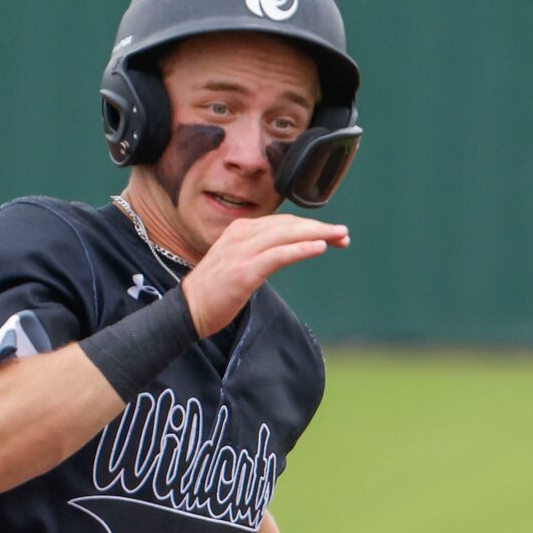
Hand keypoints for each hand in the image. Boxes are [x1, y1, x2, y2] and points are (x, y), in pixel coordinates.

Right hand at [182, 215, 348, 335]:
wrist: (189, 310)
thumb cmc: (214, 292)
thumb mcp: (237, 263)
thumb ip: (257, 253)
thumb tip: (281, 252)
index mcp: (241, 231)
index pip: (282, 223)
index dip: (310, 226)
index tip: (332, 235)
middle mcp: (242, 235)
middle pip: (288, 225)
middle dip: (319, 228)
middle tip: (344, 234)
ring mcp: (242, 252)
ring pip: (286, 235)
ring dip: (317, 234)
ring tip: (340, 238)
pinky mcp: (244, 271)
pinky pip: (278, 255)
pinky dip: (300, 249)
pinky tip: (320, 248)